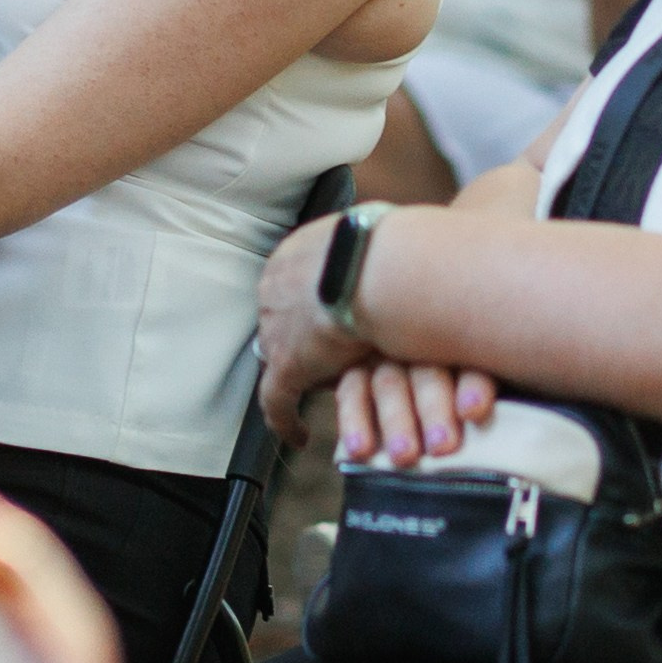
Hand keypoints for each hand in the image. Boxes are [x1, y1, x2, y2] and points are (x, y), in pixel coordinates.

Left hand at [257, 216, 373, 445]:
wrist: (379, 266)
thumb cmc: (387, 241)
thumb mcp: (372, 228)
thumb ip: (366, 240)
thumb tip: (380, 232)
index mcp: (294, 253)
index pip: (295, 285)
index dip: (312, 303)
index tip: (327, 316)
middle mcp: (274, 288)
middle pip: (282, 319)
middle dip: (300, 335)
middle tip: (322, 350)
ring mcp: (277, 328)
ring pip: (279, 356)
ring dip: (299, 372)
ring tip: (316, 387)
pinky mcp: (287, 367)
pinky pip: (276, 402)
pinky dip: (287, 420)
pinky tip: (300, 434)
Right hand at [337, 360, 496, 464]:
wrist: (396, 368)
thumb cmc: (460, 400)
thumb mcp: (481, 395)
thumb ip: (489, 406)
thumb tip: (528, 446)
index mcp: (462, 348)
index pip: (469, 360)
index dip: (472, 384)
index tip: (474, 411)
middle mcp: (423, 347)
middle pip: (428, 370)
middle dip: (434, 408)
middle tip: (442, 446)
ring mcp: (387, 355)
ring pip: (389, 381)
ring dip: (396, 419)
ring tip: (404, 456)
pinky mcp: (356, 371)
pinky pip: (352, 391)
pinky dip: (354, 420)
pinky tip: (360, 450)